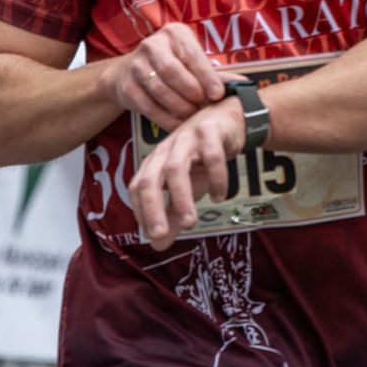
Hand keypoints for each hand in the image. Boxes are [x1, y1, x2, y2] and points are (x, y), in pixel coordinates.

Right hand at [104, 22, 239, 131]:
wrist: (130, 73)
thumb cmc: (173, 66)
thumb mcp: (192, 62)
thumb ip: (214, 74)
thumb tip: (243, 85)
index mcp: (174, 33)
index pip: (191, 55)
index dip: (205, 76)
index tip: (217, 95)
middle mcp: (152, 44)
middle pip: (172, 71)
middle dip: (191, 93)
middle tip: (203, 108)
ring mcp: (135, 64)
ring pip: (159, 89)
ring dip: (179, 107)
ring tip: (192, 117)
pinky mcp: (126, 85)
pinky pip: (148, 106)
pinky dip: (165, 118)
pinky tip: (178, 124)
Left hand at [129, 97, 245, 250]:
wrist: (228, 120)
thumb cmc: (202, 157)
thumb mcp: (187, 187)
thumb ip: (172, 215)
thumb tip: (157, 246)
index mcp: (155, 162)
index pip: (138, 188)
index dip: (141, 211)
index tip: (152, 235)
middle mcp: (166, 149)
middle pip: (151, 178)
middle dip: (153, 207)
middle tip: (160, 234)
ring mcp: (186, 138)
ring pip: (176, 167)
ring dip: (181, 196)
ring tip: (191, 221)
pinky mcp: (209, 131)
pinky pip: (211, 155)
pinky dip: (215, 178)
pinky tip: (219, 195)